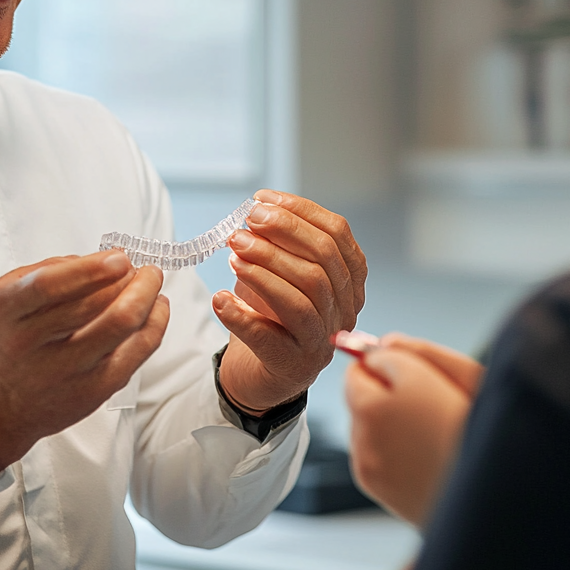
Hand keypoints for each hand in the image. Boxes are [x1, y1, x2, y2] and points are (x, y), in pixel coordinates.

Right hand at [0, 251, 168, 473]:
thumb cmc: (6, 337)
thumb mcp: (6, 294)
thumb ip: (50, 269)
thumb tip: (107, 258)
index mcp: (6, 311)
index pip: (48, 286)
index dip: (90, 269)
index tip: (120, 256)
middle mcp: (30, 345)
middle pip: (93, 307)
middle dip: (128, 278)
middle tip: (140, 266)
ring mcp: (63, 372)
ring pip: (120, 328)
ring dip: (146, 296)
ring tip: (151, 280)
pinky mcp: (92, 392)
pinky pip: (136, 354)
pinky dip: (155, 324)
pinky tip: (157, 307)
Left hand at [213, 190, 366, 413]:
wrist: (260, 370)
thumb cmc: (272, 313)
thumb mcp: (280, 269)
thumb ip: (276, 241)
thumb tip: (257, 209)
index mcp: (348, 278)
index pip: (337, 234)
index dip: (300, 210)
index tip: (262, 199)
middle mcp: (344, 309)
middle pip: (323, 262)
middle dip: (282, 234)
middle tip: (245, 224)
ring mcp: (323, 340)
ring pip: (303, 298)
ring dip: (264, 268)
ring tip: (233, 253)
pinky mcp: (294, 366)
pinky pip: (269, 338)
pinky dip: (241, 316)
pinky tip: (220, 299)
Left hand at [345, 334, 482, 525]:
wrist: (505, 498)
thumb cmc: (487, 432)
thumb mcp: (459, 373)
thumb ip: (412, 351)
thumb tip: (384, 343)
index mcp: (374, 407)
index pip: (357, 369)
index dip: (384, 364)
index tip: (410, 371)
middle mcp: (364, 441)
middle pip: (362, 399)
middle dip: (387, 394)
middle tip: (432, 403)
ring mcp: (370, 471)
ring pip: (369, 428)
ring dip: (391, 424)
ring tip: (435, 433)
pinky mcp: (380, 493)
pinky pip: (377, 458)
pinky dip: (395, 453)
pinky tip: (429, 456)